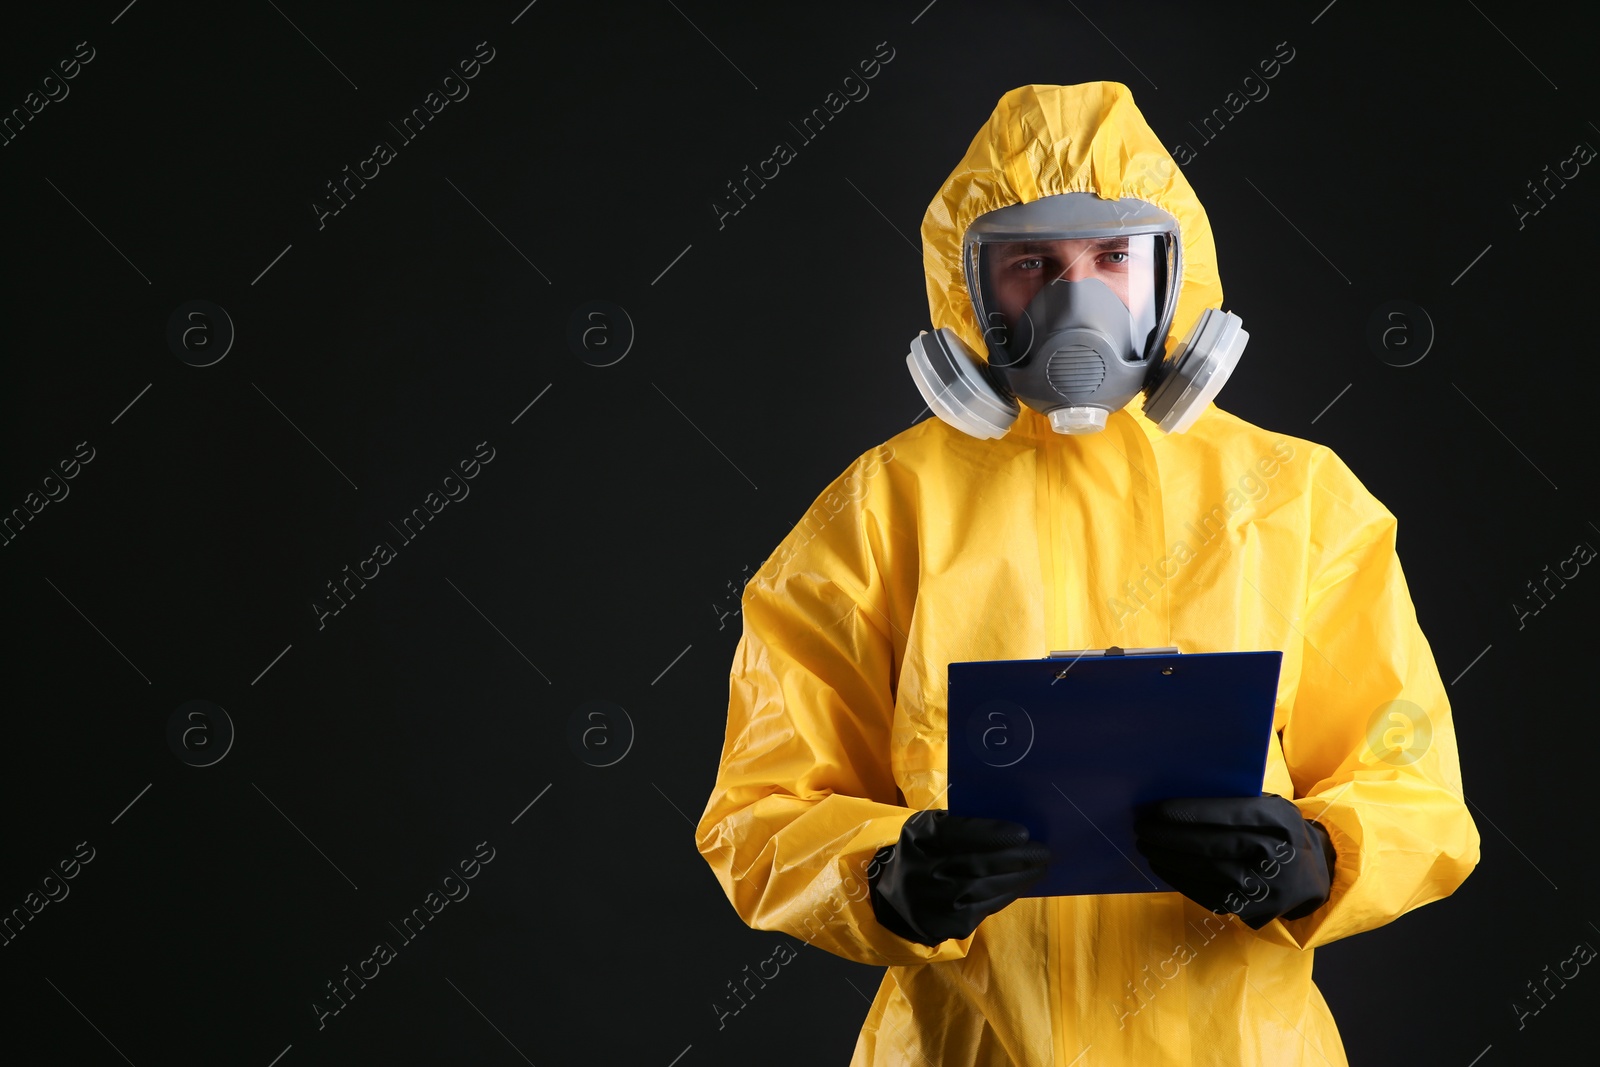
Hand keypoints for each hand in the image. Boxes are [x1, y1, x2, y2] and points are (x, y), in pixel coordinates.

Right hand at [868, 810, 1049, 945]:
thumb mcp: (927, 829)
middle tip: (1043, 851)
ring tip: (1039, 867)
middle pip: (980, 864)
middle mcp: (927, 873)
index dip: (994, 835)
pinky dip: (1008, 893)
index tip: (1023, 833)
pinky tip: (1021, 883)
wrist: (896, 897)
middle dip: (1017, 857)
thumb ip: (959, 824)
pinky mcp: (951, 925)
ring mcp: (939, 902)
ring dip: (1020, 878)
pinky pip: (988, 907)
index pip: (960, 835)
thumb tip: (1006, 825)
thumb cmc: (921, 853)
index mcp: (921, 840)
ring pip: (988, 889)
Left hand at [1132, 793, 1335, 929]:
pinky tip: (1162, 867)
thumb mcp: (1270, 807)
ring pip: (1210, 873)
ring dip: (1171, 860)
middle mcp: (1278, 855)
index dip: (1192, 813)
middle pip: (1216, 846)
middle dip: (1172, 837)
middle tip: (1143, 829)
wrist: (1311, 875)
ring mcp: (1267, 888)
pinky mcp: (1255, 911)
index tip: (1158, 810)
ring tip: (1147, 847)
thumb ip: (1236, 801)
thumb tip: (1181, 793)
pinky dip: (1181, 881)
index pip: (1231, 815)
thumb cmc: (1278, 831)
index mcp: (1281, 821)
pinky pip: (1210, 896)